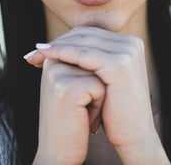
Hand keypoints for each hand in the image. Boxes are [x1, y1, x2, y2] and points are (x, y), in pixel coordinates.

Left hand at [26, 26, 169, 163]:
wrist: (135, 137)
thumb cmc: (116, 110)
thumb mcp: (106, 78)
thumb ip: (95, 58)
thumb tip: (68, 45)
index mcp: (130, 43)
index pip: (90, 34)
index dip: (65, 39)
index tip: (42, 49)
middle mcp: (131, 43)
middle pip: (86, 35)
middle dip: (58, 41)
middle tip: (35, 50)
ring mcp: (127, 52)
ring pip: (82, 42)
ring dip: (56, 45)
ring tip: (36, 53)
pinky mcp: (119, 64)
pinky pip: (83, 55)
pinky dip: (62, 53)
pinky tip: (46, 56)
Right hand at [33, 57, 104, 164]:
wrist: (59, 153)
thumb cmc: (73, 120)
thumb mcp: (76, 86)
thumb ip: (83, 64)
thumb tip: (104, 46)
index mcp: (54, 59)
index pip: (89, 52)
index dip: (95, 78)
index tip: (83, 98)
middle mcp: (53, 62)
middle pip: (96, 61)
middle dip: (97, 85)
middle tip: (82, 107)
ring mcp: (57, 73)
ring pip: (100, 72)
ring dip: (99, 94)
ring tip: (83, 111)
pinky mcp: (66, 88)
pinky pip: (100, 88)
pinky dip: (98, 106)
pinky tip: (83, 119)